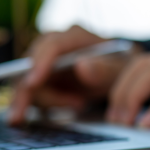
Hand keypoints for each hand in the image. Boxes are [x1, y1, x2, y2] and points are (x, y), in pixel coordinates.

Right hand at [8, 25, 139, 124]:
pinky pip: (32, 91)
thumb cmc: (121, 66)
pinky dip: (38, 104)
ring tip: (79, 104)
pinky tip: (58, 110)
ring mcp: (48, 59)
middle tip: (31, 113)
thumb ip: (105, 68)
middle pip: (31, 63)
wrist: (119, 73)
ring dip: (47, 100)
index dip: (40, 62)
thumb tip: (82, 66)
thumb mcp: (120, 69)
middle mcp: (57, 43)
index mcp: (76, 35)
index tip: (33, 83)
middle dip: (28, 89)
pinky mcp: (44, 75)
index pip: (52, 44)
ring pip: (28, 80)